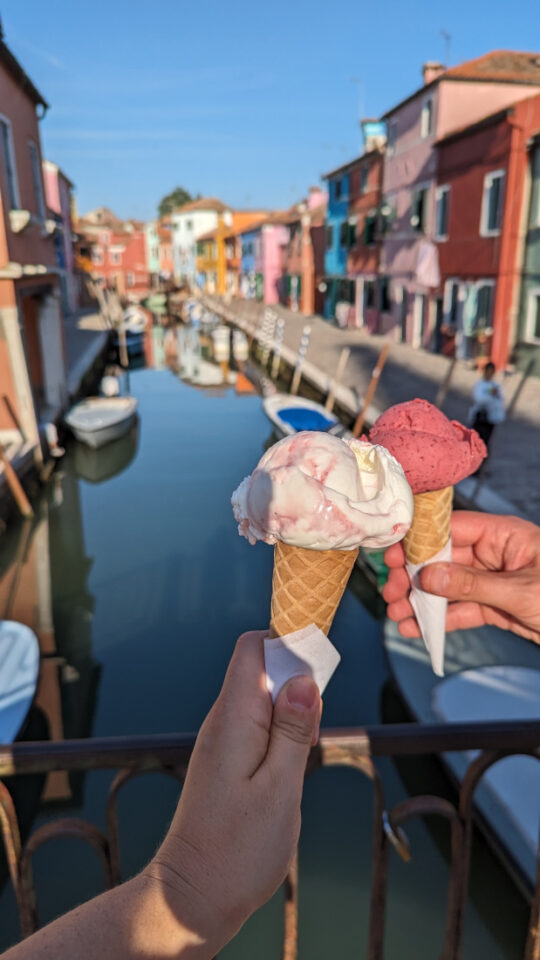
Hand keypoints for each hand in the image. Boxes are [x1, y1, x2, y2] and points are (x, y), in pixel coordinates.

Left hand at [146, 631, 321, 953]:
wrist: (192, 898)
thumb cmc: (238, 850)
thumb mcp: (280, 789)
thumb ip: (294, 730)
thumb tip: (304, 678)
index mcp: (233, 718)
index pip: (252, 647)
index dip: (286, 642)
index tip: (318, 665)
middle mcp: (222, 722)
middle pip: (260, 668)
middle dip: (296, 680)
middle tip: (311, 729)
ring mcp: (222, 741)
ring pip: (262, 699)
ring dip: (291, 712)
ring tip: (299, 756)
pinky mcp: (226, 761)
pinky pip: (257, 725)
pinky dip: (280, 733)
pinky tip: (287, 769)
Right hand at [383, 512, 539, 644]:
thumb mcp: (521, 591)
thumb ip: (473, 585)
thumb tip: (430, 578)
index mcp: (504, 535)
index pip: (453, 528)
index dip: (420, 540)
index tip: (394, 553)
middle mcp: (495, 554)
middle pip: (444, 560)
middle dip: (414, 576)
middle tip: (391, 590)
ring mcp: (494, 580)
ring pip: (448, 588)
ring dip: (421, 601)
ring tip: (397, 614)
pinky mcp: (496, 606)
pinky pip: (462, 610)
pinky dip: (440, 620)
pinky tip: (418, 628)